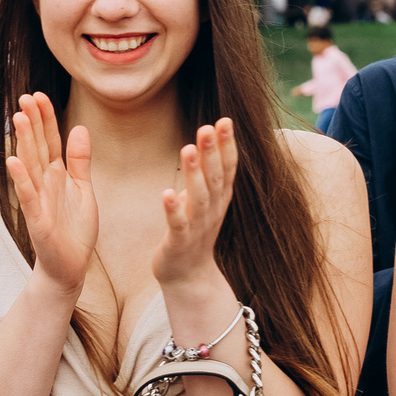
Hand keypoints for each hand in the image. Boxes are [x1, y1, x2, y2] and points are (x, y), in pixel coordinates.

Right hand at [4, 93, 97, 291]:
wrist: (71, 266)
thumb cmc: (75, 228)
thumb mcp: (83, 189)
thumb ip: (80, 160)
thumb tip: (79, 128)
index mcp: (56, 174)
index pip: (50, 140)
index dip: (46, 119)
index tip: (39, 95)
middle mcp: (44, 183)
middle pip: (38, 147)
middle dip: (33, 122)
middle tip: (26, 96)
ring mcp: (38, 200)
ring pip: (30, 166)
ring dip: (24, 142)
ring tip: (19, 117)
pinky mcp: (36, 219)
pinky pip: (27, 196)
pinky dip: (21, 179)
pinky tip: (14, 162)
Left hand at [151, 119, 238, 291]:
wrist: (188, 275)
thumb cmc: (193, 231)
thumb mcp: (203, 199)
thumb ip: (204, 174)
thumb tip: (202, 143)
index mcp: (219, 198)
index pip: (228, 168)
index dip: (227, 145)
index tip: (225, 120)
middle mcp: (213, 210)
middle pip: (215, 178)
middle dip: (213, 152)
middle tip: (209, 127)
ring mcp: (198, 227)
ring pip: (198, 198)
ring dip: (194, 174)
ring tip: (188, 148)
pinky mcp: (180, 242)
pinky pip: (177, 224)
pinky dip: (174, 209)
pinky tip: (167, 193)